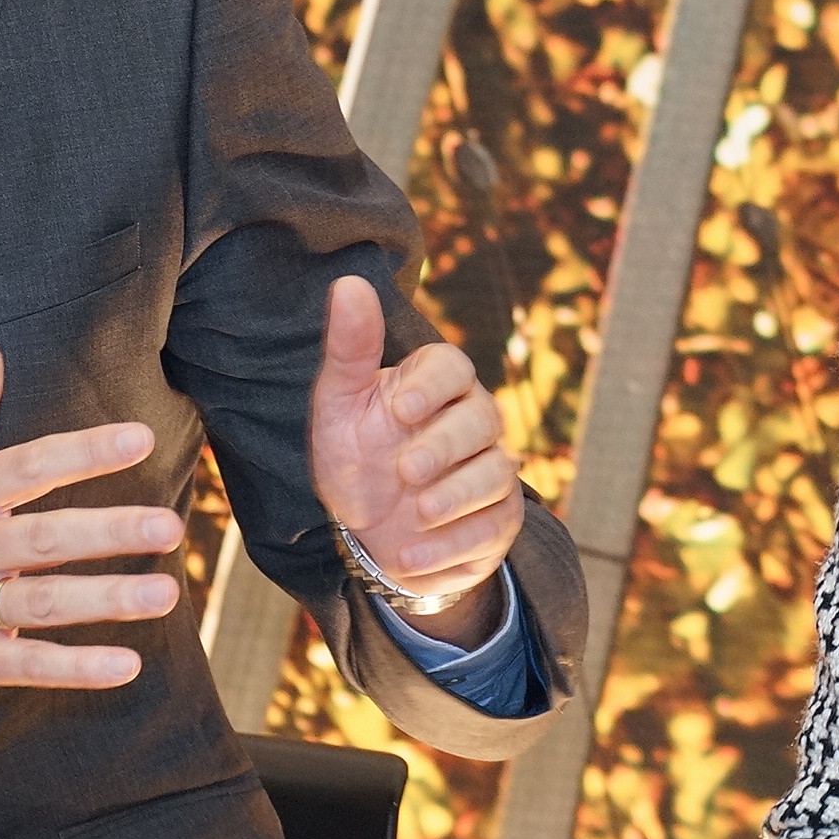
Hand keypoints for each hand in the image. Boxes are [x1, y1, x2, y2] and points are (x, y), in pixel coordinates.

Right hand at [0, 340, 183, 763]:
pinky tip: (124, 665)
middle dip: (109, 530)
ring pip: (42, 601)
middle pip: (42, 535)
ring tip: (164, 593)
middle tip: (168, 526)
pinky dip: (75, 667)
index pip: (24, 466)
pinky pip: (26, 665)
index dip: (83, 451)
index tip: (138, 438)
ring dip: (106, 598)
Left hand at [309, 276, 522, 645]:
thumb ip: (348, 349)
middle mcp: (471, 421)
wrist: (367, 530)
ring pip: (497, 473)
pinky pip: (494, 527)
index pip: (452, 365)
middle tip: (405, 470)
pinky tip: (409, 555)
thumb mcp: (338, 405)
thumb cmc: (354, 454)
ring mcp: (491, 471)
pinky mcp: (500, 519)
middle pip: (482, 418)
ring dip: (455, 497)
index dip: (433, 384)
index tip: (400, 407)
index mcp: (432, 385)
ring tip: (415, 513)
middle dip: (444, 446)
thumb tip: (350, 283)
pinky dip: (452, 545)